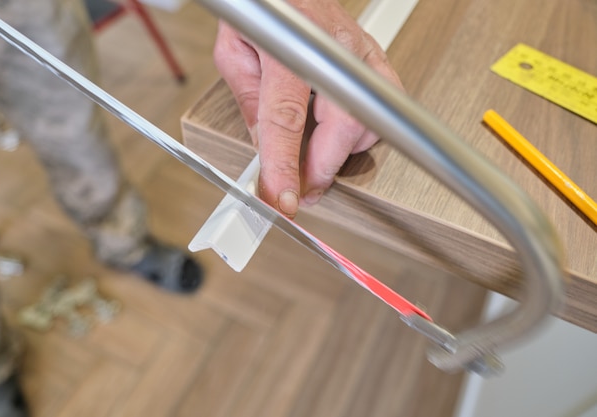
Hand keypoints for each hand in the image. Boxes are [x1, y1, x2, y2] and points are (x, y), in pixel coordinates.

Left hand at [213, 0, 402, 217]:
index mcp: (287, 48)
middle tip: (302, 191)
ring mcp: (359, 53)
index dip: (285, 166)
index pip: (287, 119)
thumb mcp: (234, 52)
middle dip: (322, 170)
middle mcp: (331, 49)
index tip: (282, 199)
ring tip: (314, 154)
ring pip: (367, 123)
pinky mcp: (374, 59)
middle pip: (342, 127)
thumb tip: (265, 150)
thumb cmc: (262, 7)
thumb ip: (249, 104)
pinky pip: (383, 110)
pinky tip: (337, 134)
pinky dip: (361, 133)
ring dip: (340, 152)